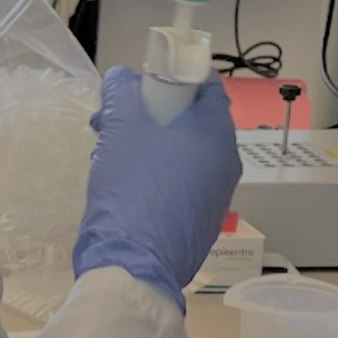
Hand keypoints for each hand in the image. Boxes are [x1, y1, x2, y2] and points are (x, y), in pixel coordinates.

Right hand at [73, 67, 241, 310]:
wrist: (134, 264)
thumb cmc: (133, 187)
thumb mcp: (120, 125)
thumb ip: (122, 90)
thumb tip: (123, 79)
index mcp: (216, 131)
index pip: (206, 82)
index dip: (171, 74)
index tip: (140, 85)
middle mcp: (225, 161)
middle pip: (189, 118)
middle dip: (149, 114)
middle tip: (114, 123)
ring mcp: (215, 193)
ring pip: (182, 151)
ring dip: (147, 145)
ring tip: (112, 157)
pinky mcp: (200, 220)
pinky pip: (179, 182)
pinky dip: (155, 176)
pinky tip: (126, 188)